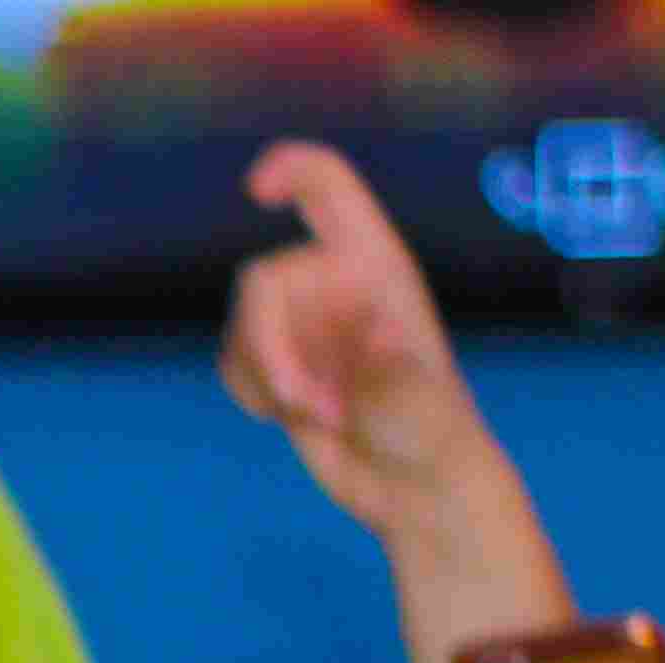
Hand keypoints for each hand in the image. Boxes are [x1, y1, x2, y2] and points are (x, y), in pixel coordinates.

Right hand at [220, 143, 490, 535]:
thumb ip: (369, 363)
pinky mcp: (278, 366)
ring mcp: (303, 326)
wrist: (417, 490)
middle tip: (306, 405)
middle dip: (270, 348)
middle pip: (263, 282)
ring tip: (318, 415)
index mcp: (376, 266)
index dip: (292, 171)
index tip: (256, 190)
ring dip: (265, 380)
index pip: (329, 190)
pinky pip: (232, 361)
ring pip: (241, 328)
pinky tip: (292, 417)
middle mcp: (334, 285)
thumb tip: (339, 345)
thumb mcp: (411, 394)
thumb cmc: (432, 433)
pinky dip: (251, 392)